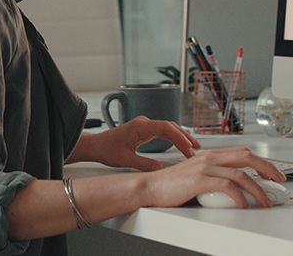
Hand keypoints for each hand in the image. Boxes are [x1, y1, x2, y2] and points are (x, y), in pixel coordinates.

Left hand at [83, 116, 199, 171]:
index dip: (180, 138)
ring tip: (193, 147)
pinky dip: (173, 137)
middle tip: (197, 150)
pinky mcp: (144, 129)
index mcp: (140, 126)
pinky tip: (180, 144)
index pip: (166, 128)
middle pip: (170, 126)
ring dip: (181, 136)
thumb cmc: (107, 149)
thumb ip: (144, 164)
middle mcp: (144, 123)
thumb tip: (161, 169)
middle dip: (185, 137)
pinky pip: (163, 131)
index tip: (189, 149)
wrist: (95, 145)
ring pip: (168, 127)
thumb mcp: (126, 160)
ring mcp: (144, 125)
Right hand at [139, 146, 285, 208]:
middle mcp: (209, 157)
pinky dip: (239, 196)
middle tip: (279, 181)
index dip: (262, 162)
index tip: (273, 173)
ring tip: (265, 201)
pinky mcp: (199, 180)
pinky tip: (244, 204)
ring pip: (240, 174)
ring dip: (257, 189)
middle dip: (267, 169)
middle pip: (247, 157)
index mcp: (209, 155)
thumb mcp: (196, 176)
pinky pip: (227, 186)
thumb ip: (214, 176)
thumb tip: (236, 187)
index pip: (243, 153)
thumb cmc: (171, 185)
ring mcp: (204, 167)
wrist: (149, 187)